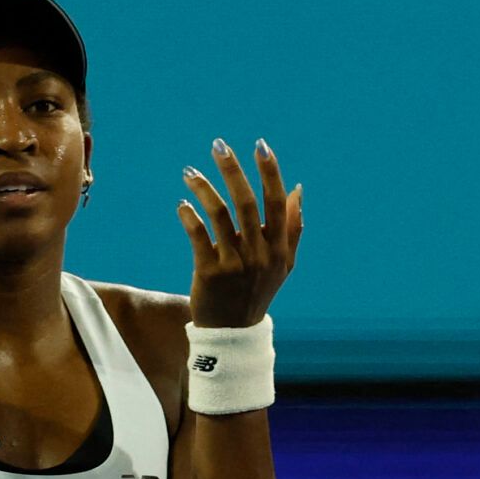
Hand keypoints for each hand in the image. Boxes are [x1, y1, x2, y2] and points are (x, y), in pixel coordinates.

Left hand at [176, 137, 303, 327]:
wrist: (232, 333)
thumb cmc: (257, 292)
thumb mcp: (282, 265)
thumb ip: (292, 228)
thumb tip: (297, 189)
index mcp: (279, 249)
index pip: (277, 203)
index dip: (270, 173)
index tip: (260, 146)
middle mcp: (260, 255)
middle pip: (247, 202)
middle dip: (233, 170)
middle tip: (219, 145)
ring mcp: (235, 264)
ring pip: (220, 215)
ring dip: (204, 188)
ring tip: (189, 172)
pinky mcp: (210, 273)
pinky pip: (198, 236)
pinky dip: (190, 216)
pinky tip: (182, 204)